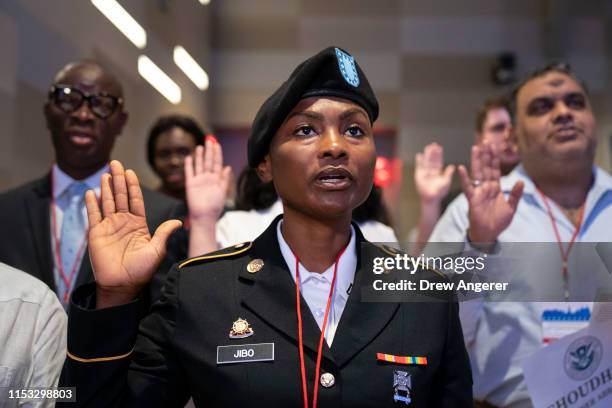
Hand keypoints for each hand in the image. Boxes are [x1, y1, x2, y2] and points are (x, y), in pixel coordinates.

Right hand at [86, 160, 181, 307]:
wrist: (122, 285)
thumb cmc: (141, 270)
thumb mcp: (156, 250)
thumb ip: (164, 233)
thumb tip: (179, 221)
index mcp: (138, 224)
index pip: (135, 200)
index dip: (132, 186)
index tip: (131, 172)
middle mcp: (123, 222)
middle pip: (120, 196)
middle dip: (118, 179)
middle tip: (116, 163)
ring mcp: (109, 227)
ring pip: (107, 202)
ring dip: (106, 187)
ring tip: (106, 173)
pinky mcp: (96, 233)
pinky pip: (93, 215)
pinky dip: (92, 203)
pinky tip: (91, 192)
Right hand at [185, 137, 231, 222]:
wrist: (204, 216)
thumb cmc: (215, 206)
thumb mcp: (222, 191)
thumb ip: (224, 179)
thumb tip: (228, 167)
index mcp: (216, 179)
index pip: (217, 163)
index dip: (217, 154)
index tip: (217, 144)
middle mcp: (207, 178)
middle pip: (208, 161)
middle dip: (209, 151)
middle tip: (209, 139)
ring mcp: (198, 180)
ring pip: (199, 165)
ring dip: (199, 155)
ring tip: (200, 146)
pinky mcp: (190, 184)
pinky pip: (189, 172)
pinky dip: (189, 165)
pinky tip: (189, 157)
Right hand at [414, 143, 454, 204]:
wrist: (431, 199)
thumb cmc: (439, 193)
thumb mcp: (446, 182)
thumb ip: (448, 173)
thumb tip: (452, 166)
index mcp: (438, 173)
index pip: (438, 162)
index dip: (439, 155)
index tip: (439, 147)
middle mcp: (431, 172)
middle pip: (432, 160)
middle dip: (433, 152)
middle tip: (433, 144)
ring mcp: (425, 173)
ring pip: (426, 161)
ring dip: (427, 154)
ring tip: (427, 147)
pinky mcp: (419, 175)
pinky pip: (419, 166)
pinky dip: (419, 161)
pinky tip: (419, 154)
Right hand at [458, 143, 523, 243]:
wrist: (489, 234)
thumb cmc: (498, 222)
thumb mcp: (512, 208)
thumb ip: (515, 194)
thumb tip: (521, 181)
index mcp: (495, 187)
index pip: (495, 169)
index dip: (495, 158)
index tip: (494, 145)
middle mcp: (486, 187)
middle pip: (486, 167)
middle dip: (486, 154)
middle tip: (485, 140)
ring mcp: (478, 192)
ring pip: (477, 173)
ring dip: (476, 160)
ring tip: (475, 148)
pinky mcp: (472, 199)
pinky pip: (468, 187)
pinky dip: (465, 178)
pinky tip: (462, 168)